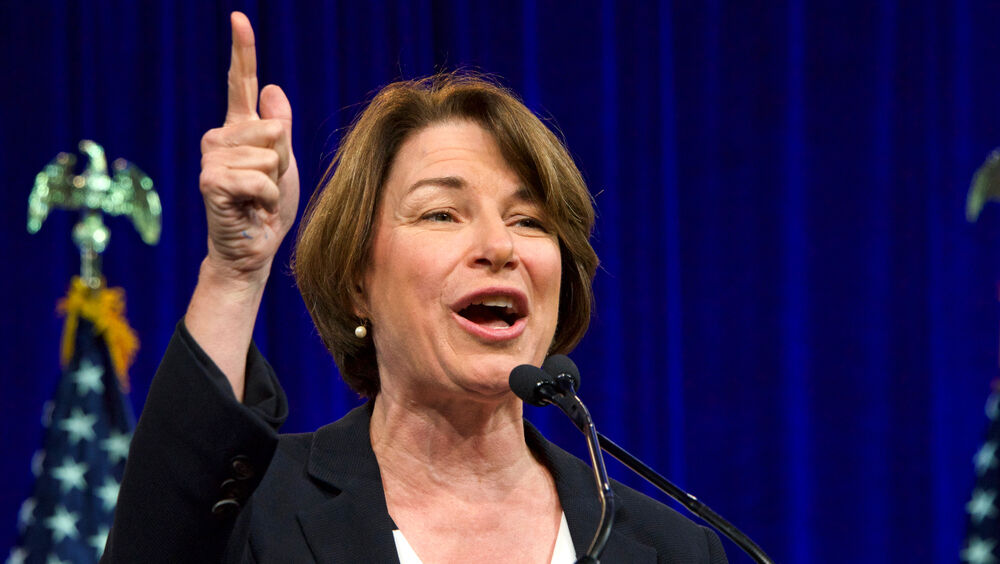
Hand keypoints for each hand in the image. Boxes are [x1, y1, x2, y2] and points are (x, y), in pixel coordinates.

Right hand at [198, 11, 298, 284]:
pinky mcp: (210, 181)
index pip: (242, 82)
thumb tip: (273, 88)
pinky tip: (251, 210)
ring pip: (268, 157)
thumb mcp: (284, 164)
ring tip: (257, 201)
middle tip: (267, 187)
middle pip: (273, 130)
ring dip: (274, 185)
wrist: (253, 248)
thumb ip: (278, 129)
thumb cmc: (269, 208)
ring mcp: (211, 158)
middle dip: (282, 162)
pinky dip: (265, 199)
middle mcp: (219, 137)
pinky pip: (259, 180)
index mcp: (239, 129)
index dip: (242, 50)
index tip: (239, 17)